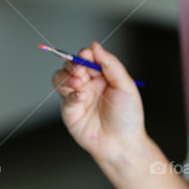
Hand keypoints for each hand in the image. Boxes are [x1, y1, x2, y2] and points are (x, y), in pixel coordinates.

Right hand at [51, 41, 146, 163]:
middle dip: (73, 64)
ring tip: (79, 83)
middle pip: (72, 66)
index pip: (88, 59)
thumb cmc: (127, 116)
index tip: (86, 55)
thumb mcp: (125, 85)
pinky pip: (64, 97)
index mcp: (103, 76)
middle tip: (80, 70)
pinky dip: (70, 94)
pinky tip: (80, 97)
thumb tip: (95, 45)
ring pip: (61, 79)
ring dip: (67, 77)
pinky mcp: (70, 111)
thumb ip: (111, 64)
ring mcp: (78, 97)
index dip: (84, 55)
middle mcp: (89, 85)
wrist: (122, 143)